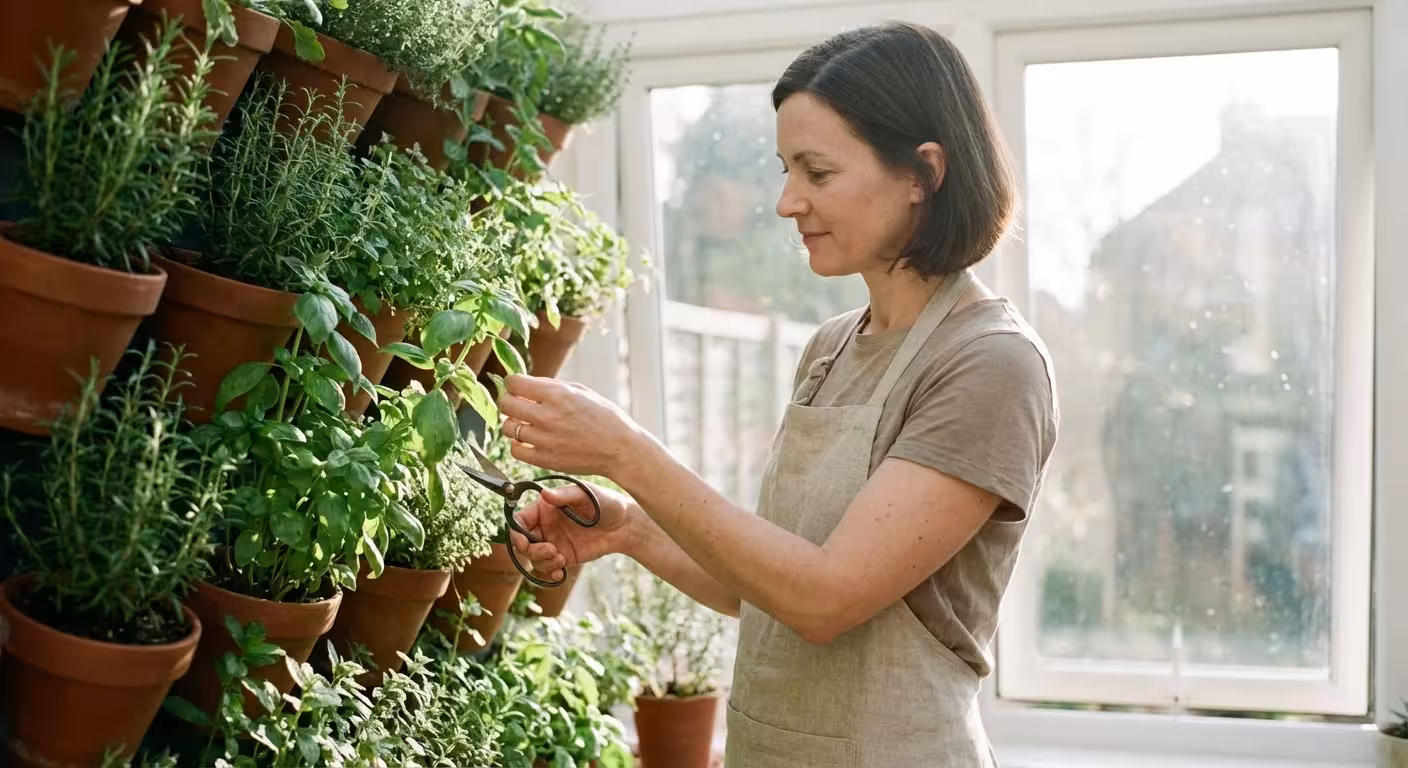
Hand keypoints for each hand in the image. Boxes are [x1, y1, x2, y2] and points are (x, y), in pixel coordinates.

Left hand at [498, 374, 653, 477]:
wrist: (619, 449)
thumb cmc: (604, 417)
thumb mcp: (582, 391)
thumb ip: (551, 385)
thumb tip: (525, 383)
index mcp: (558, 395)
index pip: (514, 383)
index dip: (513, 383)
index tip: (517, 387)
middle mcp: (548, 416)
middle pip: (505, 404)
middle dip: (509, 401)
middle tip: (517, 404)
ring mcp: (545, 440)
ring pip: (507, 427)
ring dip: (514, 423)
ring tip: (528, 424)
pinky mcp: (544, 460)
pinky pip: (515, 450)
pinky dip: (518, 444)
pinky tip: (530, 440)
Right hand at [509, 482, 636, 580]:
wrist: (625, 525)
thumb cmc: (605, 503)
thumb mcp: (586, 494)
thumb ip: (564, 496)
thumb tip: (545, 494)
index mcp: (545, 508)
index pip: (520, 520)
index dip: (516, 532)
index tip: (523, 542)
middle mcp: (546, 526)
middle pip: (524, 543)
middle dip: (532, 550)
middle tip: (550, 550)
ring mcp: (554, 542)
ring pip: (534, 559)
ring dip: (543, 562)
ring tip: (561, 559)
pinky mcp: (564, 557)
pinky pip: (549, 569)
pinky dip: (550, 574)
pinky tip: (560, 573)